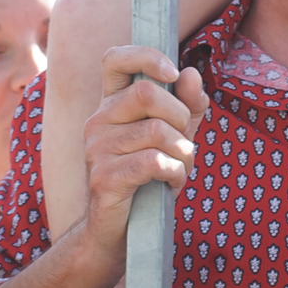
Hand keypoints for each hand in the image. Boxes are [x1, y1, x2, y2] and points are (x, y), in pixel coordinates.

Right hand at [80, 45, 207, 260]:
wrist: (122, 232)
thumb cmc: (150, 177)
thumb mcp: (175, 136)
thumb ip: (187, 105)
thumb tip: (191, 75)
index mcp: (112, 103)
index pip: (115, 58)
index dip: (146, 56)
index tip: (173, 72)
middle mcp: (98, 120)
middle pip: (146, 92)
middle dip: (180, 116)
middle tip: (184, 140)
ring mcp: (97, 149)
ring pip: (156, 131)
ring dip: (182, 152)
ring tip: (180, 167)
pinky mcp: (104, 178)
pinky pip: (153, 162)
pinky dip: (175, 172)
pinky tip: (172, 182)